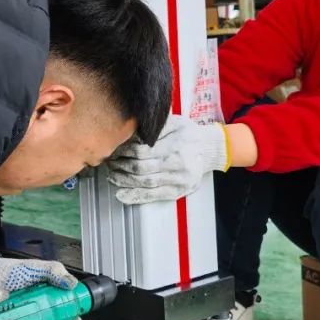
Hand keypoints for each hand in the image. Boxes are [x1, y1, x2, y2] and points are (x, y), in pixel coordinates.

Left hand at [106, 114, 227, 204]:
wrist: (209, 149)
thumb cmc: (189, 134)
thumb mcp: (175, 122)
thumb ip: (155, 127)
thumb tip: (132, 131)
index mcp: (175, 144)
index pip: (143, 151)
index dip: (124, 152)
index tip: (114, 150)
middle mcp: (177, 163)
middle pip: (142, 168)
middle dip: (121, 166)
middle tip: (110, 163)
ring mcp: (178, 179)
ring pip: (145, 183)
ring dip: (124, 181)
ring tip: (112, 176)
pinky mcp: (178, 191)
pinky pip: (154, 196)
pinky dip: (136, 197)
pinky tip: (122, 195)